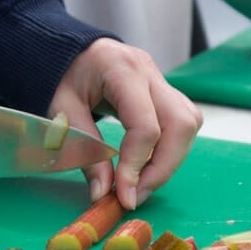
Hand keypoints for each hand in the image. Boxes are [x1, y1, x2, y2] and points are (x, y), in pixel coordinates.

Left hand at [48, 38, 202, 209]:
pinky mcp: (166, 92)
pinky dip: (170, 150)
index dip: (137, 166)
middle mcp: (149, 72)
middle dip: (163, 168)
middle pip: (181, 125)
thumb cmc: (62, 77)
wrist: (67, 52)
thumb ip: (84, 151)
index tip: (123, 197)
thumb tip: (103, 194)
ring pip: (188, 125)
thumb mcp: (62, 113)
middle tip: (136, 195)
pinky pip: (183, 124)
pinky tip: (146, 165)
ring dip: (170, 161)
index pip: (146, 126)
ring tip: (140, 182)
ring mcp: (161, 80)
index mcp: (121, 70)